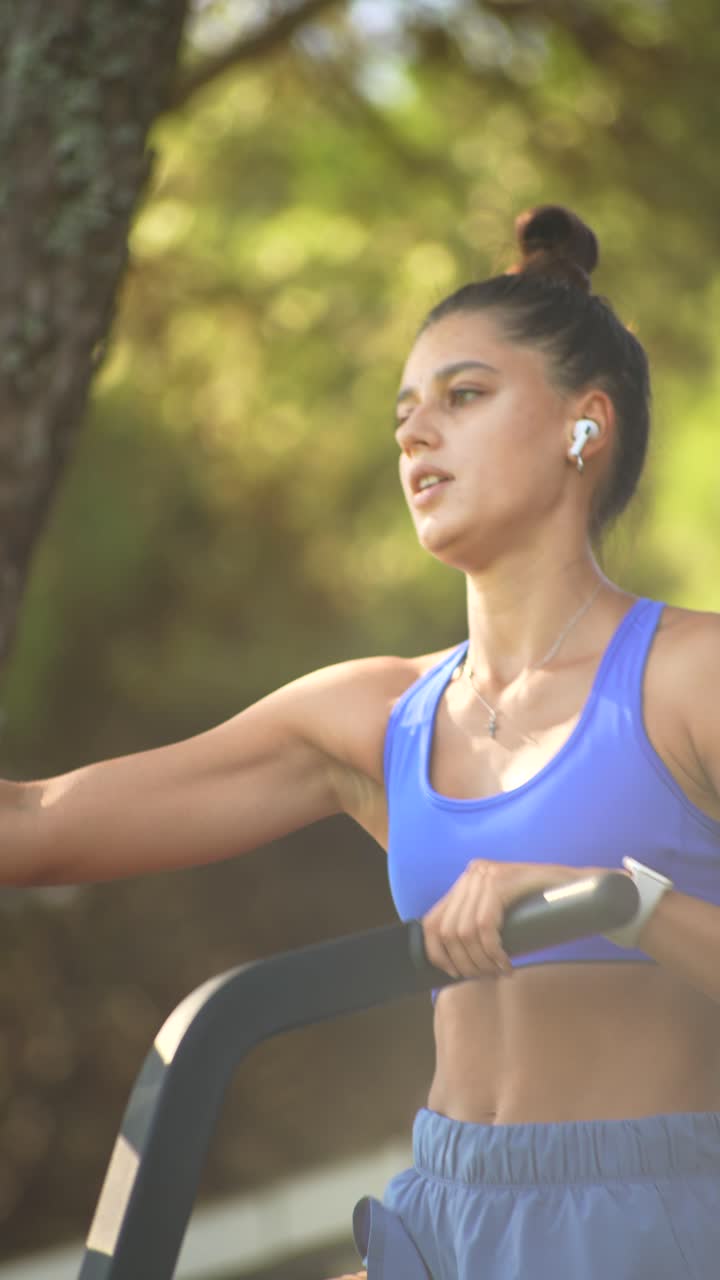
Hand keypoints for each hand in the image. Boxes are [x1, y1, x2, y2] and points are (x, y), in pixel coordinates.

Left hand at [422, 860, 595, 978]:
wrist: (580, 886)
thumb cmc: (542, 906)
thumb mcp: (503, 912)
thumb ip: (480, 922)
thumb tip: (455, 960)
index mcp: (466, 880)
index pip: (432, 921)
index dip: (437, 954)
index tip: (454, 974)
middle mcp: (471, 874)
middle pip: (447, 930)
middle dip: (463, 962)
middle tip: (485, 976)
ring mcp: (485, 875)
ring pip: (465, 932)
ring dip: (480, 961)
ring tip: (498, 972)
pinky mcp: (501, 881)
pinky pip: (484, 926)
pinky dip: (493, 952)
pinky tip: (506, 964)